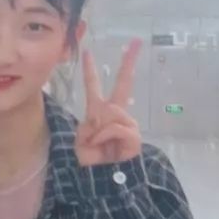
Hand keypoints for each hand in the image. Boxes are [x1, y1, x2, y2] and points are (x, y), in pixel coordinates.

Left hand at [76, 40, 142, 167]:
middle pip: (123, 83)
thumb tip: (104, 117)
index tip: (87, 51)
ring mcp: (127, 122)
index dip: (90, 69)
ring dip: (98, 130)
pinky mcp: (134, 135)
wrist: (102, 175)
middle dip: (129, 63)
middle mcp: (116, 113)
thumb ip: (90, 122)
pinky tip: (105, 147)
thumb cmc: (91, 156)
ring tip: (97, 144)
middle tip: (136, 43)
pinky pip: (114, 127)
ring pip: (110, 113)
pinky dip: (104, 137)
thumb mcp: (82, 137)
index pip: (94, 86)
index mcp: (99, 111)